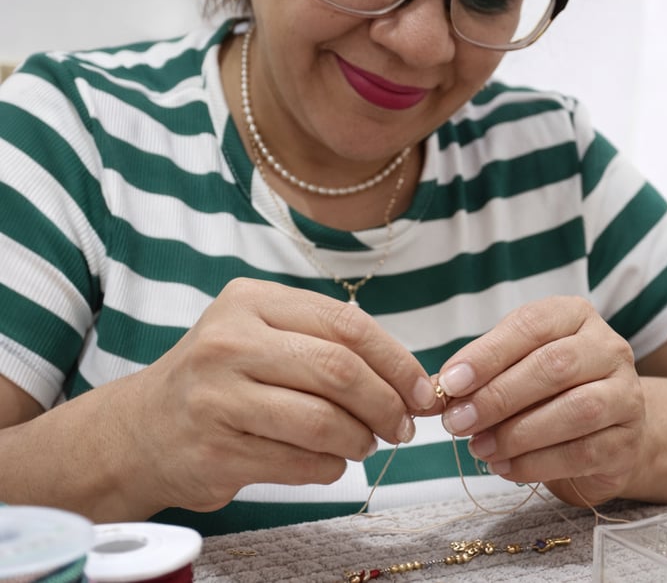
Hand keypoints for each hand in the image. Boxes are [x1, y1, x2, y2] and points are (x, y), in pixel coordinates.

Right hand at [124, 278, 432, 514]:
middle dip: (386, 404)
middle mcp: (230, 342)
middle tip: (403, 425)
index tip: (422, 390)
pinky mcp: (216, 451)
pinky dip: (331, 467)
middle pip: (339, 371)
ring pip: (323, 422)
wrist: (143, 428)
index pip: (346, 324)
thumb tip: (408, 381)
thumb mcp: (263, 334)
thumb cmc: (221, 377)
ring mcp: (218, 398)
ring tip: (364, 443)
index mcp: (251, 302)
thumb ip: (327, 343)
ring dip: (360, 440)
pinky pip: (300, 462)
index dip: (396, 360)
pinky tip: (330, 461)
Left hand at [436, 296, 644, 505]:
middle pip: (553, 366)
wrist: (605, 429)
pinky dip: (536, 463)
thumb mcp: (512, 367)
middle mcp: (608, 349)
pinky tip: (505, 466)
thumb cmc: (547, 390)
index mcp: (574, 316)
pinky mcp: (628, 441)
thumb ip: (477, 374)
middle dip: (497, 396)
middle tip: (457, 422)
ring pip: (575, 410)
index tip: (450, 382)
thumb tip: (432, 392)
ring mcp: (626, 395)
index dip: (488, 354)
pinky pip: (583, 453)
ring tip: (478, 447)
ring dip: (517, 433)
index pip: (531, 325)